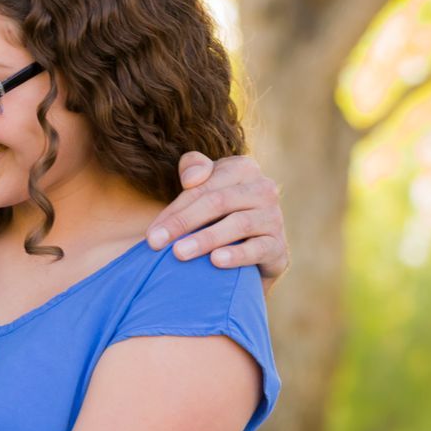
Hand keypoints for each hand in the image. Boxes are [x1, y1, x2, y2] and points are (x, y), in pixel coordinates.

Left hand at [147, 152, 288, 280]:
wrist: (247, 250)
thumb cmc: (215, 213)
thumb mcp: (202, 186)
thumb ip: (193, 168)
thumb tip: (192, 179)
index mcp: (242, 168)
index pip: (203, 186)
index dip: (175, 209)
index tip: (151, 232)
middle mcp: (263, 188)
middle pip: (217, 202)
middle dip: (183, 222)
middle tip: (155, 243)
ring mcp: (274, 217)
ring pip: (238, 224)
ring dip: (205, 239)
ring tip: (179, 253)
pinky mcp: (279, 246)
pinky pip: (259, 248)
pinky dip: (237, 255)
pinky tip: (215, 261)